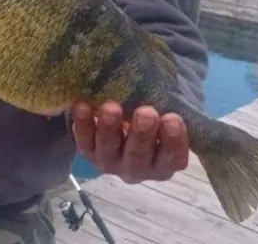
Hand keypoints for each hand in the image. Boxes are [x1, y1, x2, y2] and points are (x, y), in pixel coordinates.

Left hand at [72, 102, 188, 184]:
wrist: (123, 120)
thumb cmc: (152, 117)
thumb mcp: (164, 115)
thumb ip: (169, 109)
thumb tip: (169, 89)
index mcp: (164, 163)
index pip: (173, 158)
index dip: (174, 141)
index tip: (173, 118)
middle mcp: (138, 169)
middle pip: (140, 156)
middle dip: (142, 134)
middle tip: (146, 113)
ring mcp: (111, 163)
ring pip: (109, 150)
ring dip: (110, 129)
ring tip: (112, 108)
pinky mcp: (89, 154)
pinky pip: (84, 142)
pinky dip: (82, 125)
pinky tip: (82, 107)